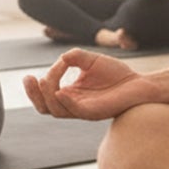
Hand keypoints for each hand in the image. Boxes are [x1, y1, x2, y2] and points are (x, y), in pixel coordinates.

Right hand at [22, 49, 158, 120]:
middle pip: (44, 107)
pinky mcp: (94, 112)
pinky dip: (65, 101)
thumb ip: (76, 57)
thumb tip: (62, 58)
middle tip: (28, 79)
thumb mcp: (91, 61)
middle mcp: (74, 104)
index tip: (59, 62)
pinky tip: (61, 90)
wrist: (140, 83)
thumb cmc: (117, 74)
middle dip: (32, 94)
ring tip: (47, 79)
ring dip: (47, 94)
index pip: (47, 93)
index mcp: (71, 94)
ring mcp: (83, 110)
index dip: (46, 78)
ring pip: (55, 110)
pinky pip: (74, 112)